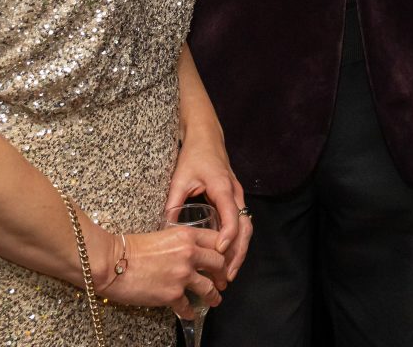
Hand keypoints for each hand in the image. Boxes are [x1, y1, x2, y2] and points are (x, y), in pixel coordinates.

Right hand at [106, 225, 230, 317]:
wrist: (112, 263)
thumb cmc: (129, 248)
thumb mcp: (162, 234)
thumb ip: (179, 243)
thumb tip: (188, 252)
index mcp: (186, 235)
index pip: (216, 240)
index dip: (222, 251)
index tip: (222, 259)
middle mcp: (189, 254)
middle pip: (218, 263)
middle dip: (222, 273)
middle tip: (222, 280)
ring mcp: (182, 275)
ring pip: (209, 287)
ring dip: (214, 295)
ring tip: (215, 299)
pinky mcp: (172, 294)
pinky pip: (188, 306)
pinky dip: (190, 312)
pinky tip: (190, 314)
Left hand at [165, 131, 251, 280]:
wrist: (206, 137)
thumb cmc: (194, 155)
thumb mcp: (180, 178)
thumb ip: (173, 203)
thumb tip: (165, 230)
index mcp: (223, 187)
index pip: (232, 216)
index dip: (228, 236)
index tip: (220, 252)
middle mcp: (235, 194)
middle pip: (246, 228)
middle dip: (239, 253)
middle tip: (228, 276)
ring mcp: (237, 197)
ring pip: (246, 228)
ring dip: (240, 250)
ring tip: (229, 273)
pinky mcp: (234, 199)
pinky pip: (241, 223)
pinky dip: (237, 241)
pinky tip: (226, 256)